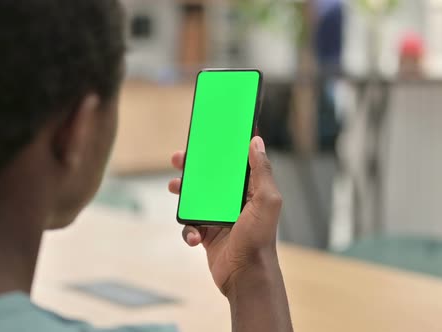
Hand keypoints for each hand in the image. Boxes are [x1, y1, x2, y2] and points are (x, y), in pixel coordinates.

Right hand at [169, 136, 282, 295]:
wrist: (246, 276)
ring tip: (174, 187)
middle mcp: (234, 202)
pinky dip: (188, 229)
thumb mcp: (267, 201)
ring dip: (183, 192)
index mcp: (250, 190)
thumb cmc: (260, 239)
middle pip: (210, 177)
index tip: (207, 135)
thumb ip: (262, 171)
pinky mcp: (207, 235)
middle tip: (179, 159)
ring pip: (195, 198)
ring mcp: (219, 218)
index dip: (222, 148)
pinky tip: (194, 236)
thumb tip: (256, 141)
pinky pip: (190, 225)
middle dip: (193, 167)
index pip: (235, 163)